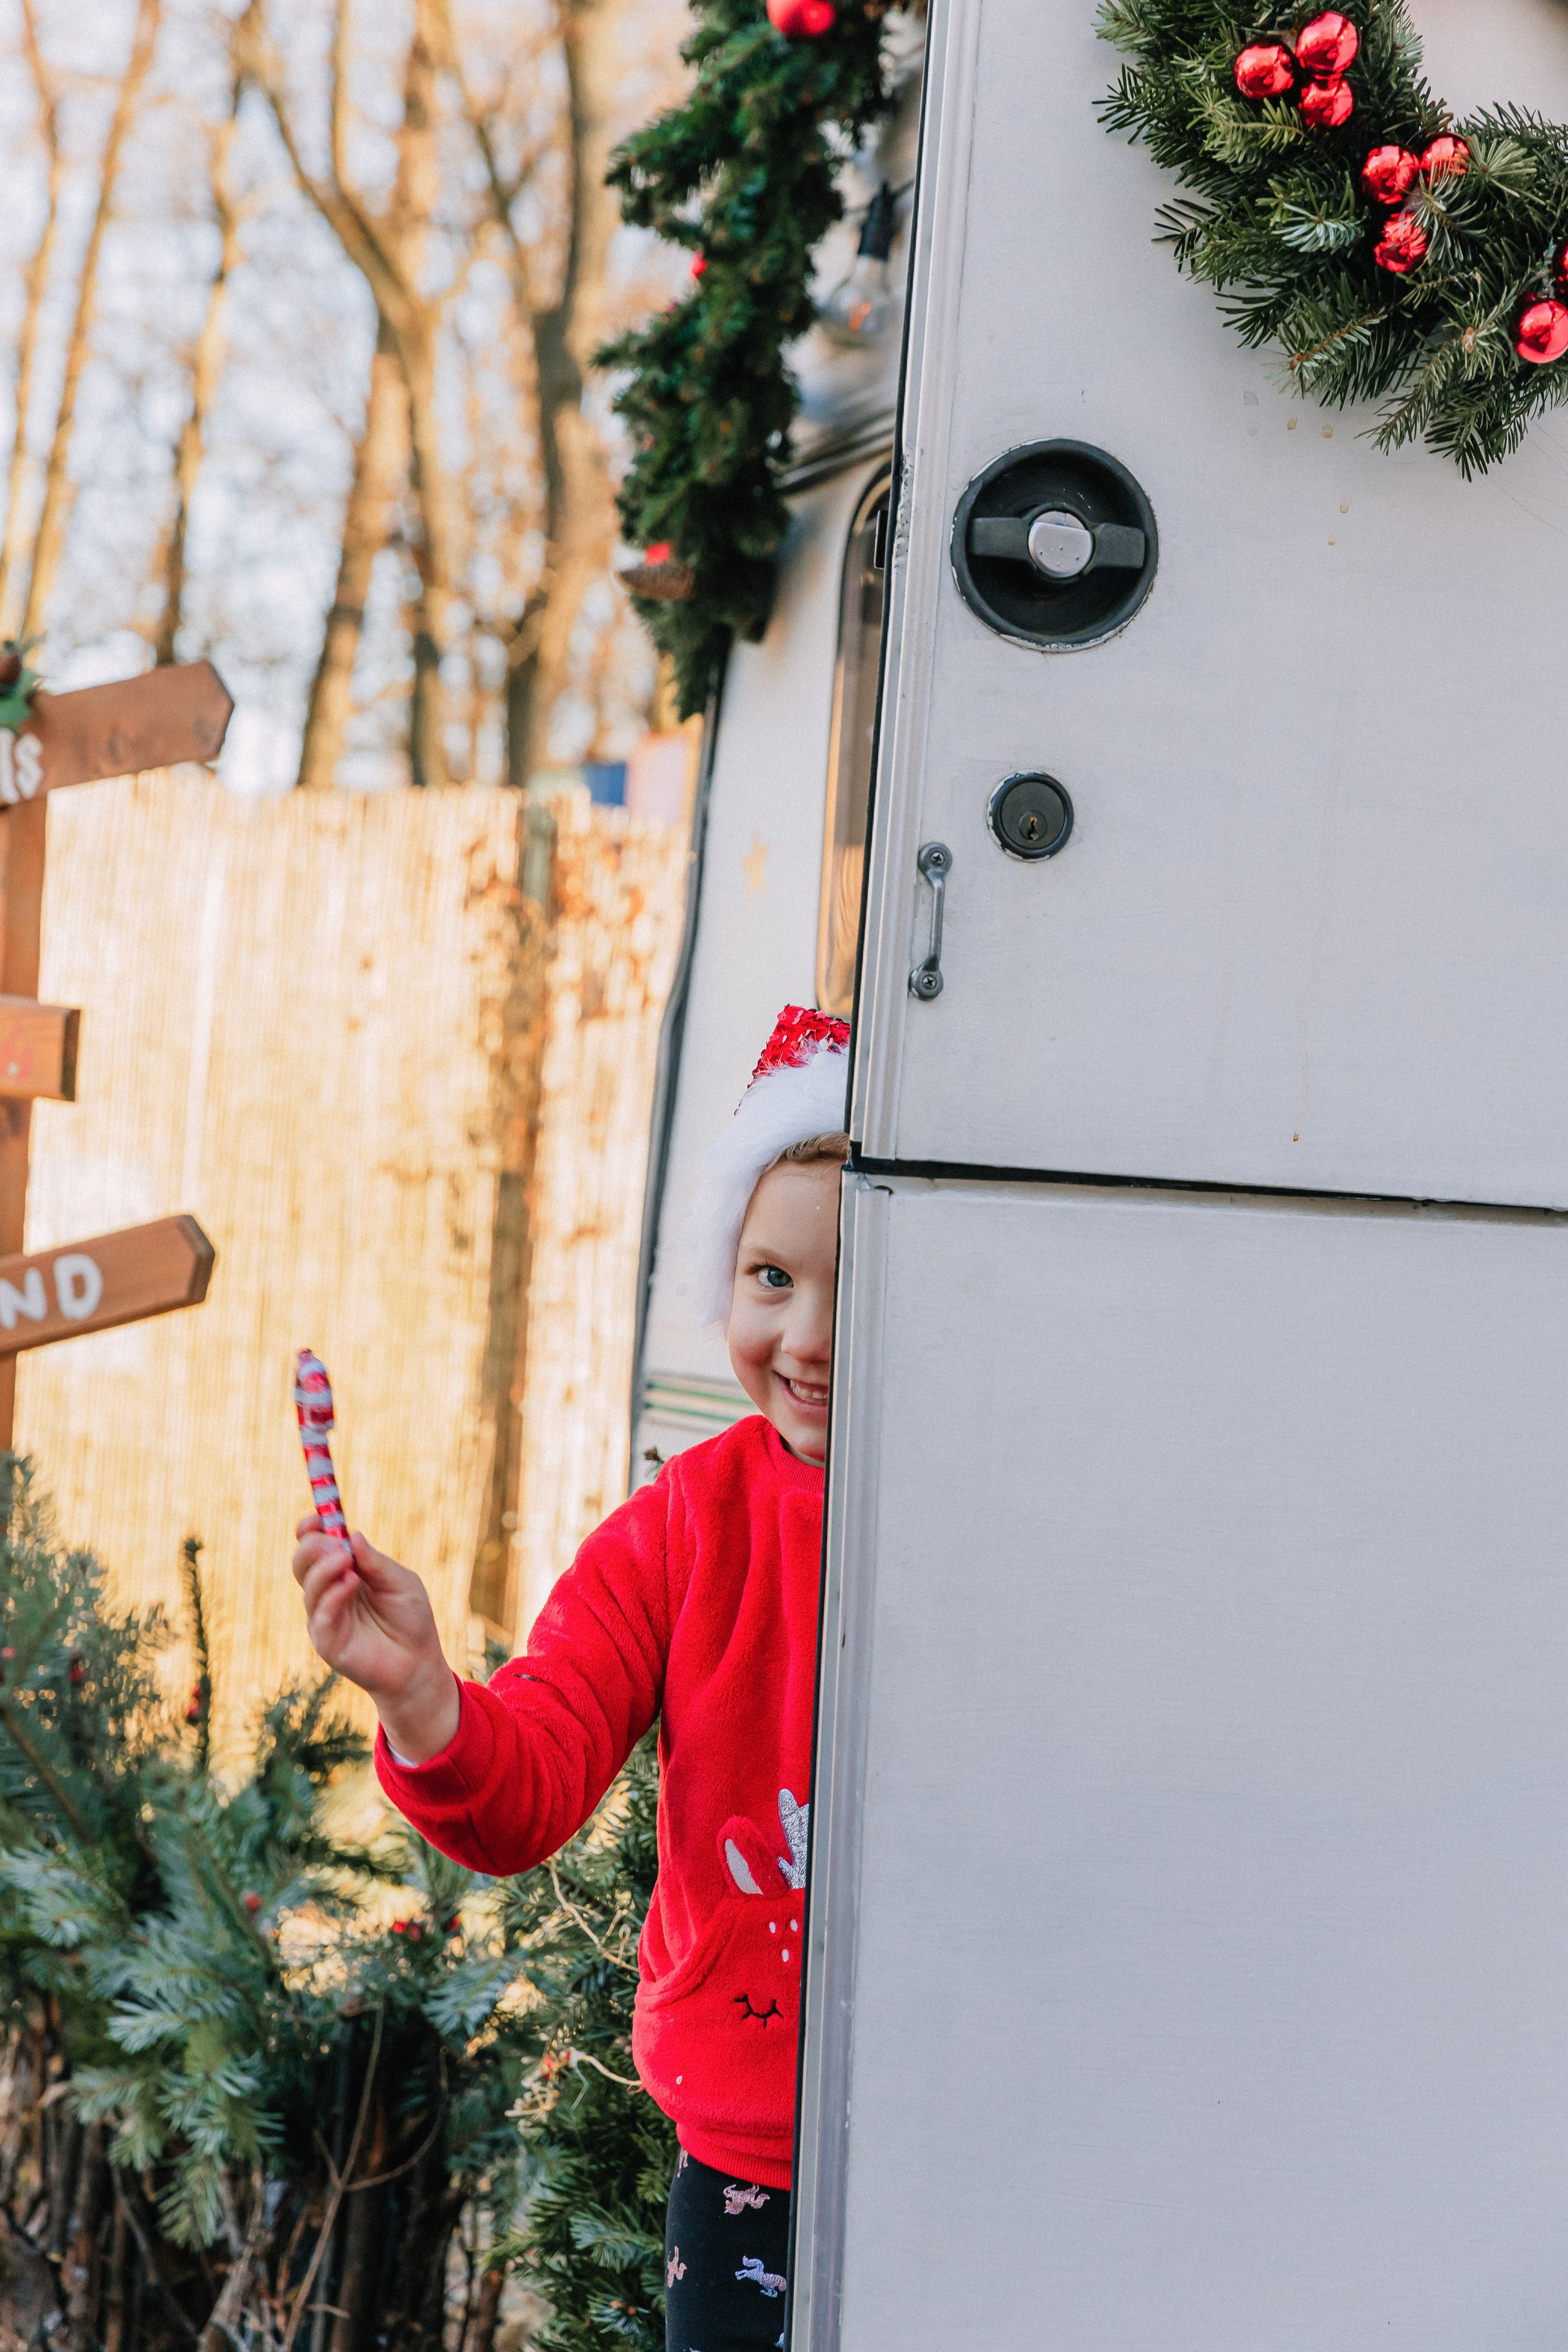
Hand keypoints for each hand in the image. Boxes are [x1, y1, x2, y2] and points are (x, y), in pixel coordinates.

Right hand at [291, 1515, 460, 1762]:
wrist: (418, 1663)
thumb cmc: (411, 1619)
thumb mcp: (400, 1581)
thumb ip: (375, 1562)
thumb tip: (352, 1535)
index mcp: (343, 1573)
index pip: (315, 1547)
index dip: (311, 1530)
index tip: (317, 1517)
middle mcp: (328, 1593)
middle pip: (303, 1562)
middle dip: (313, 1546)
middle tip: (334, 1542)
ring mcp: (324, 1618)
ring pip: (309, 1586)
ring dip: (325, 1568)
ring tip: (345, 1559)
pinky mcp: (327, 1642)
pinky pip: (320, 1615)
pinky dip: (332, 1595)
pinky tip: (350, 1583)